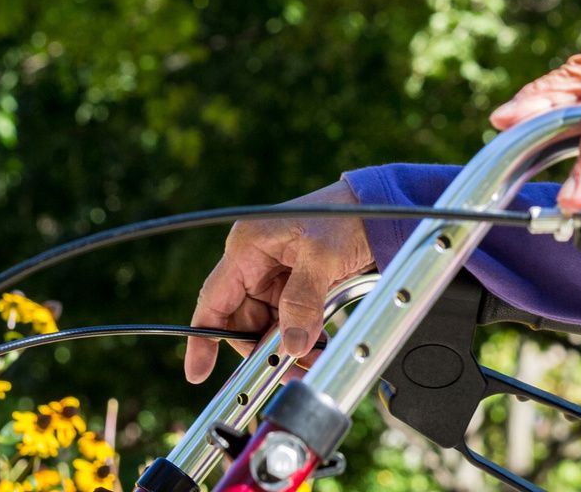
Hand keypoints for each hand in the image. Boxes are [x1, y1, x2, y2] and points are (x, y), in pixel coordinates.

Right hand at [183, 180, 372, 384]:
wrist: (382, 206)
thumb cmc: (347, 214)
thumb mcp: (322, 256)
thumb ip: (303, 301)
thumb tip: (291, 347)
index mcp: (248, 246)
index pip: (214, 299)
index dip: (203, 338)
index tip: (198, 373)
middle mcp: (257, 262)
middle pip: (243, 320)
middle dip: (261, 350)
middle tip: (285, 372)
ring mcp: (278, 275)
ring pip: (269, 325)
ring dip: (286, 348)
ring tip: (309, 365)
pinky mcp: (299, 285)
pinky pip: (291, 321)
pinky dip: (302, 338)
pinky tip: (317, 351)